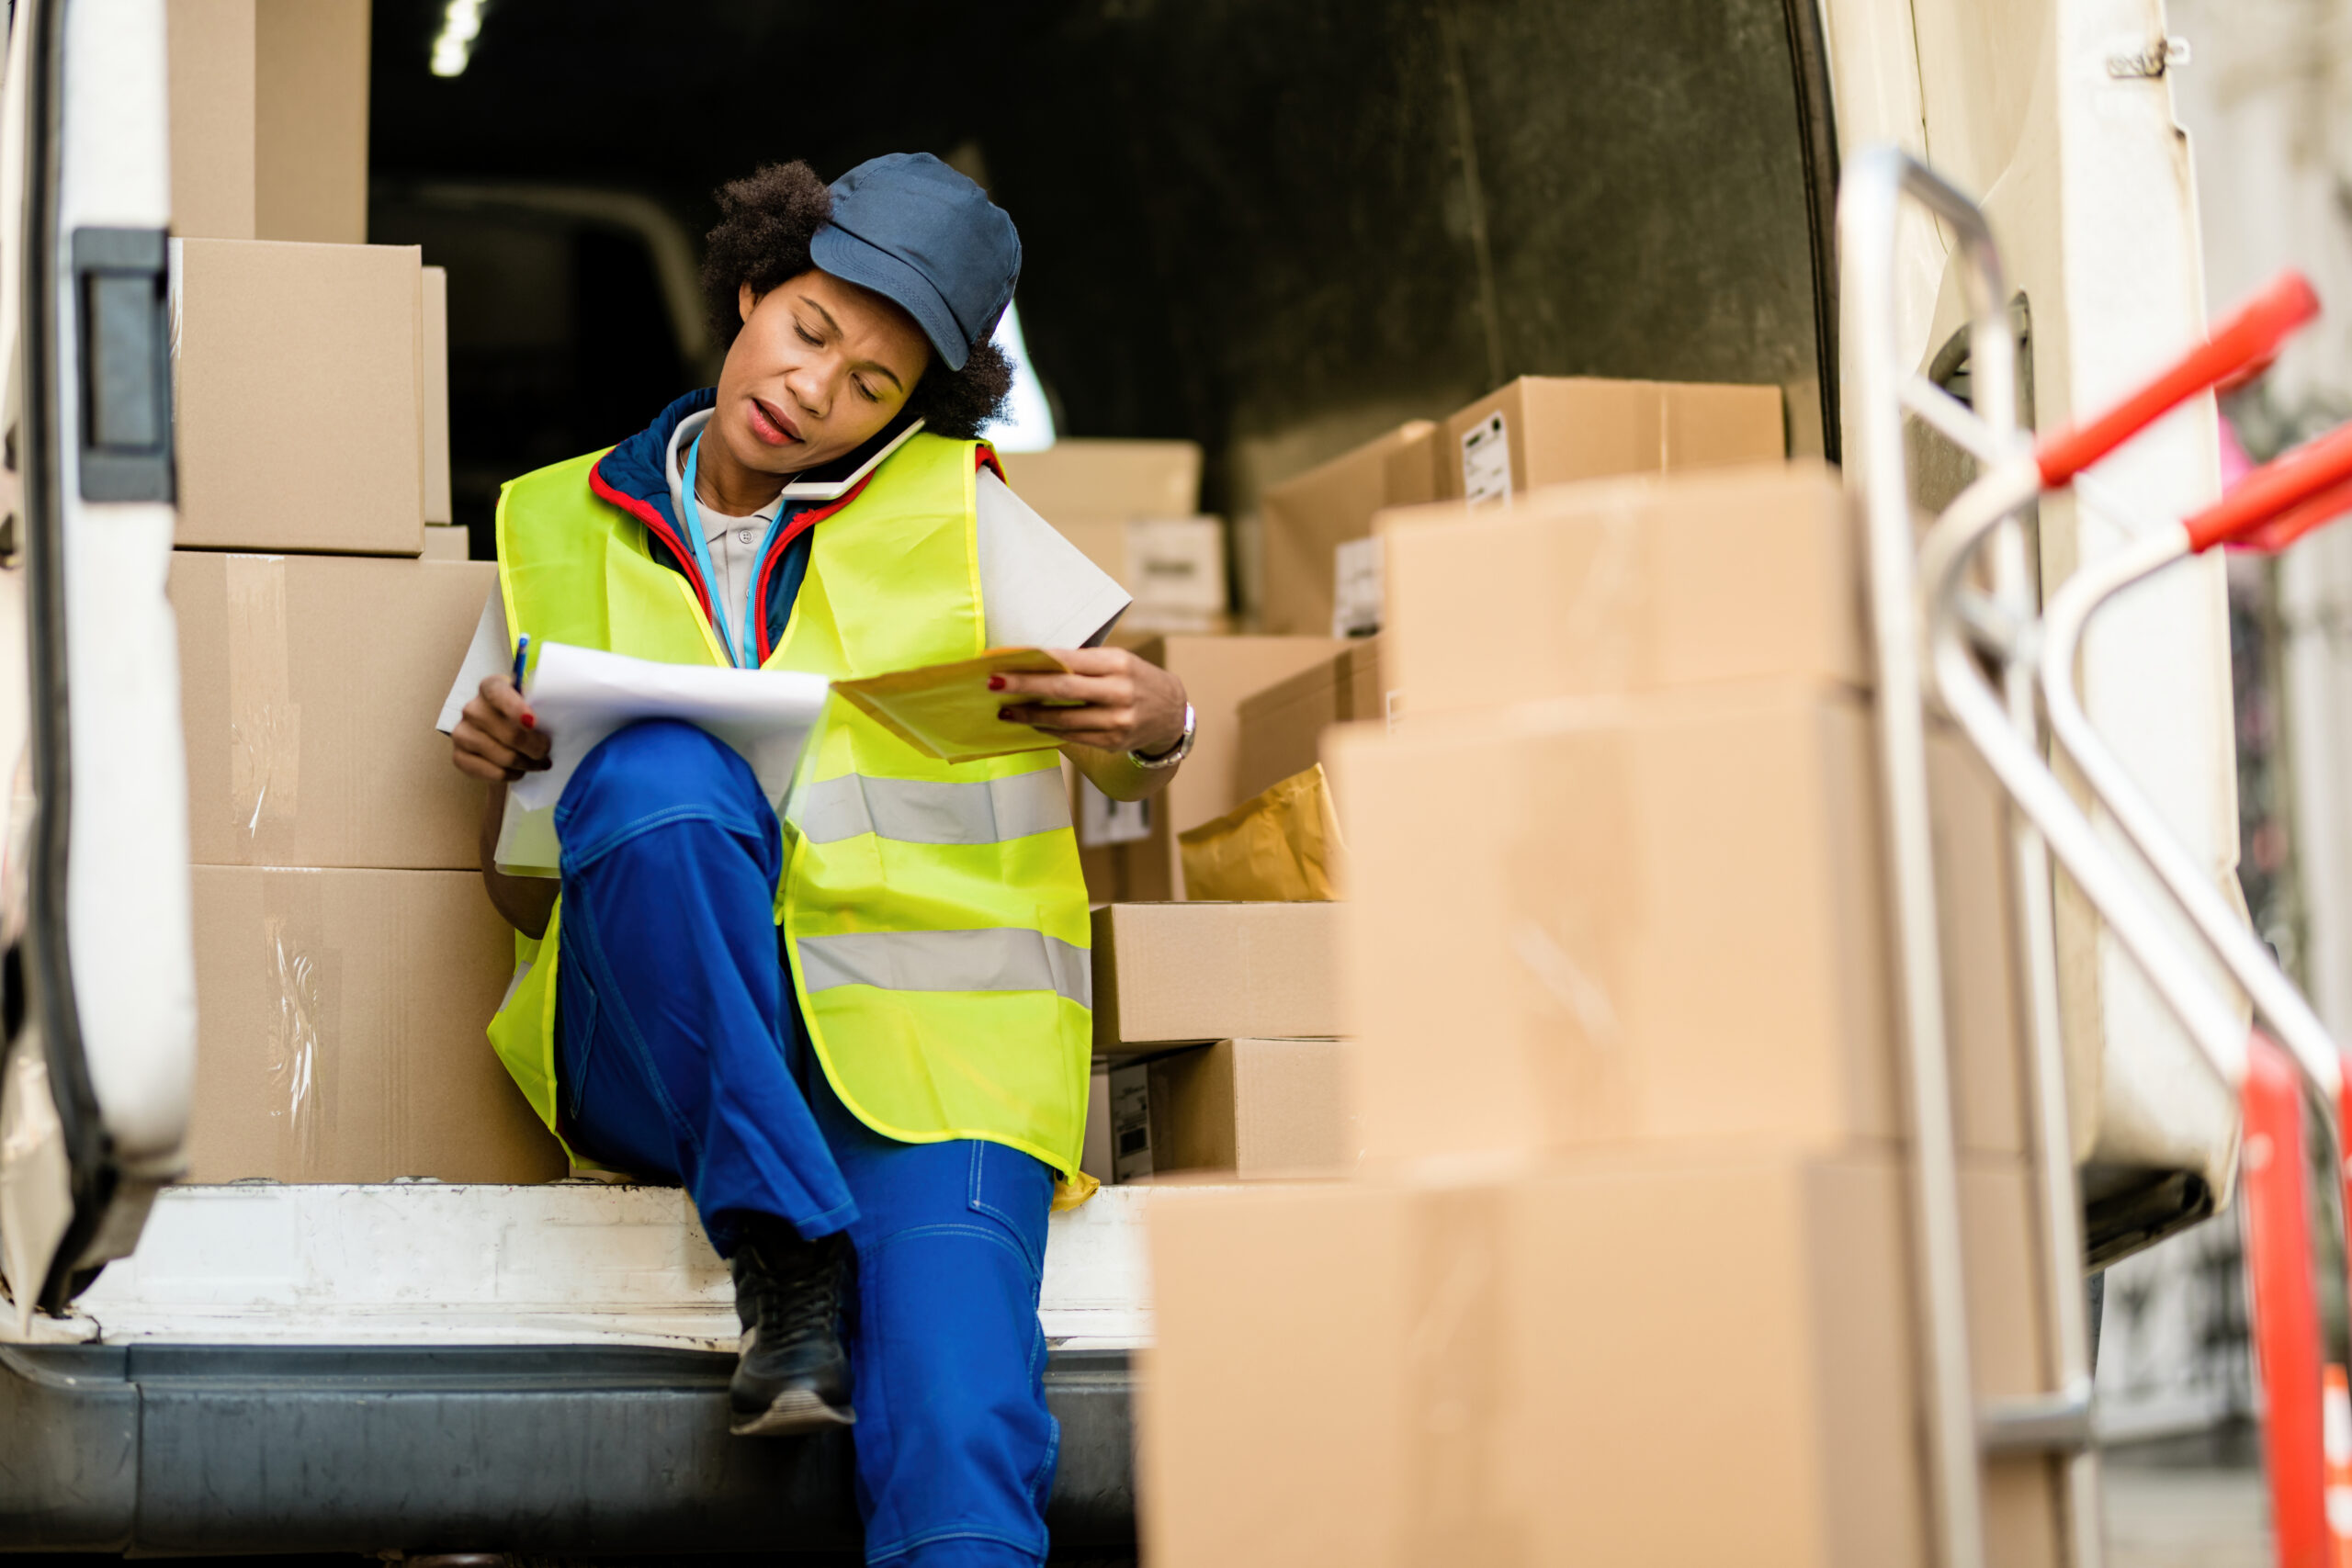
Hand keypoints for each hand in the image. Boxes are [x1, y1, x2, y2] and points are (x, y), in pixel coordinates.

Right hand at [451, 675, 551, 782]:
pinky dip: (512, 775)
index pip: (498, 693)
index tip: (533, 722)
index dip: (515, 707)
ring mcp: (461, 733)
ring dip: (527, 764)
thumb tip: (557, 713)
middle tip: (546, 752)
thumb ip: (540, 704)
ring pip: (504, 757)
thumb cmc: (520, 716)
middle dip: (536, 748)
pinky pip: (494, 773)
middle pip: (510, 734)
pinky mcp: (459, 756)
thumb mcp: (530, 702)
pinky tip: (519, 770)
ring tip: (537, 763)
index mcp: (491, 688)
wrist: (498, 736)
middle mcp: (472, 708)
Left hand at [993, 647, 1187, 755]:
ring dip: (1030, 715)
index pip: (1068, 660)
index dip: (1034, 661)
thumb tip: (1032, 662)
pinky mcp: (1113, 742)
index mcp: (1118, 663)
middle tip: (993, 685)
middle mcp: (1120, 691)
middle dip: (1024, 687)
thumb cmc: (1134, 679)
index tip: (1005, 661)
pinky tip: (1032, 723)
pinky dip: (1049, 729)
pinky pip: (1073, 736)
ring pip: (1063, 719)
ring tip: (1006, 711)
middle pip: (1062, 689)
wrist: (1172, 713)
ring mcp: (1117, 720)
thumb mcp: (1117, 661)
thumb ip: (1082, 663)